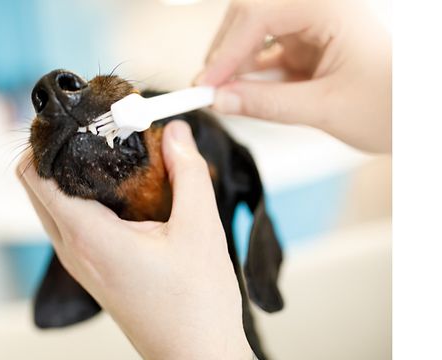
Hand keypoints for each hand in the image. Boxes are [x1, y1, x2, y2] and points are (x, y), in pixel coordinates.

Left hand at [18, 121, 252, 359]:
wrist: (195, 356)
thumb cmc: (196, 305)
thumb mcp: (199, 229)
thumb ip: (186, 171)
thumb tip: (176, 131)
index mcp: (88, 236)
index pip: (35, 175)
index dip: (45, 140)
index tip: (74, 116)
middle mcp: (72, 249)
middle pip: (35, 185)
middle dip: (56, 150)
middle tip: (96, 127)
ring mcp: (78, 262)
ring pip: (50, 204)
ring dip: (68, 174)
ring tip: (110, 153)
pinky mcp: (91, 269)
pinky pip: (68, 222)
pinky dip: (81, 197)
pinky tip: (121, 189)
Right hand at [195, 0, 390, 152]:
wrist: (423, 118)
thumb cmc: (396, 106)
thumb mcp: (326, 108)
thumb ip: (268, 104)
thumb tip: (222, 100)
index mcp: (332, 8)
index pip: (260, 14)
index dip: (226, 50)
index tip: (206, 83)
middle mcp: (320, 9)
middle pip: (251, 15)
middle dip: (226, 53)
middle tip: (208, 88)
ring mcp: (313, 25)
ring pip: (255, 33)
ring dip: (236, 64)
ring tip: (221, 94)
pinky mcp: (308, 44)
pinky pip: (267, 52)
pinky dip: (251, 73)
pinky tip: (241, 92)